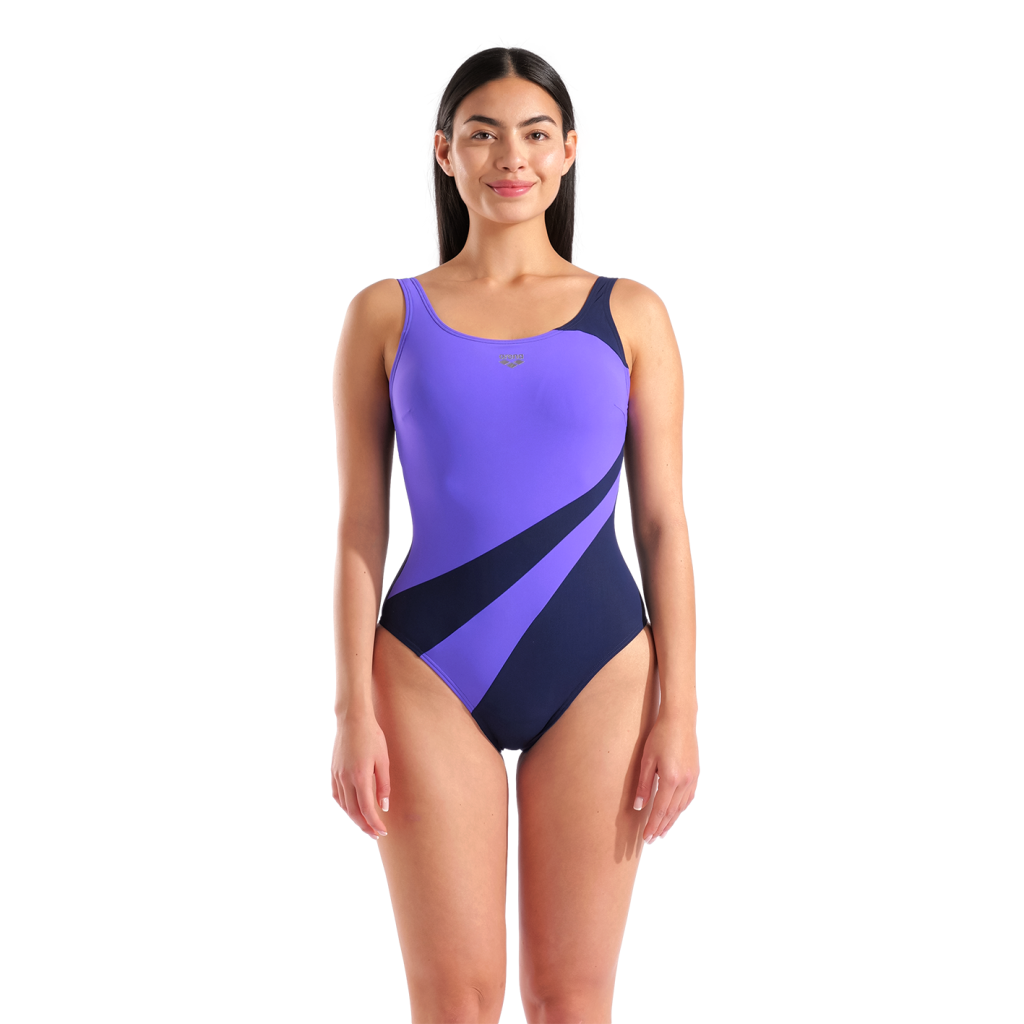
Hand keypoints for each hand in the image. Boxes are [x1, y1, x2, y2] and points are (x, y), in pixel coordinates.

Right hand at [331, 711, 390, 839]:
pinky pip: (337, 795)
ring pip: (344, 806)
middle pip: (354, 812)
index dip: (375, 823)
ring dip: (355, 818)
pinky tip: (352, 809)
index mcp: (360, 777)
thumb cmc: (372, 736)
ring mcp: (337, 776)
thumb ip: (384, 785)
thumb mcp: (383, 760)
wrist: (352, 719)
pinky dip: (344, 806)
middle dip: (365, 826)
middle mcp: (346, 779)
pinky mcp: (333, 771)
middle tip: (375, 834)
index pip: (367, 809)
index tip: (383, 832)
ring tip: (366, 825)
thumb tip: (384, 807)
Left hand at [633, 708, 698, 842]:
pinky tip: (675, 812)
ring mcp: (692, 778)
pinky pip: (689, 797)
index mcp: (670, 779)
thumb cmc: (660, 735)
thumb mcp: (647, 759)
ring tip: (663, 831)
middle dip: (662, 827)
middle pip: (672, 812)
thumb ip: (643, 784)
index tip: (646, 837)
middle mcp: (684, 782)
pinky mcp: (696, 773)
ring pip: (682, 806)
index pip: (660, 810)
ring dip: (672, 820)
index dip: (653, 825)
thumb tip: (639, 806)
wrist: (680, 719)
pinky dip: (681, 808)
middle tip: (652, 839)